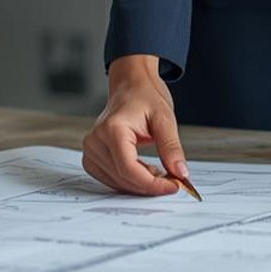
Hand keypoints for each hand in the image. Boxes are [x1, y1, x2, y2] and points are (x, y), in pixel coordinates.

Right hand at [82, 54, 188, 196]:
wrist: (130, 86)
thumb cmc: (145, 97)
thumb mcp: (165, 119)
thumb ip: (171, 148)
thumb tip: (180, 173)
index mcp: (113, 129)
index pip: (129, 168)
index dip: (152, 183)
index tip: (173, 185)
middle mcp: (96, 140)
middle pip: (122, 177)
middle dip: (150, 185)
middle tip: (174, 181)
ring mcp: (91, 149)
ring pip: (116, 181)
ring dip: (140, 184)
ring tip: (160, 173)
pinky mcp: (91, 156)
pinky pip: (109, 178)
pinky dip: (129, 181)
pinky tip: (145, 172)